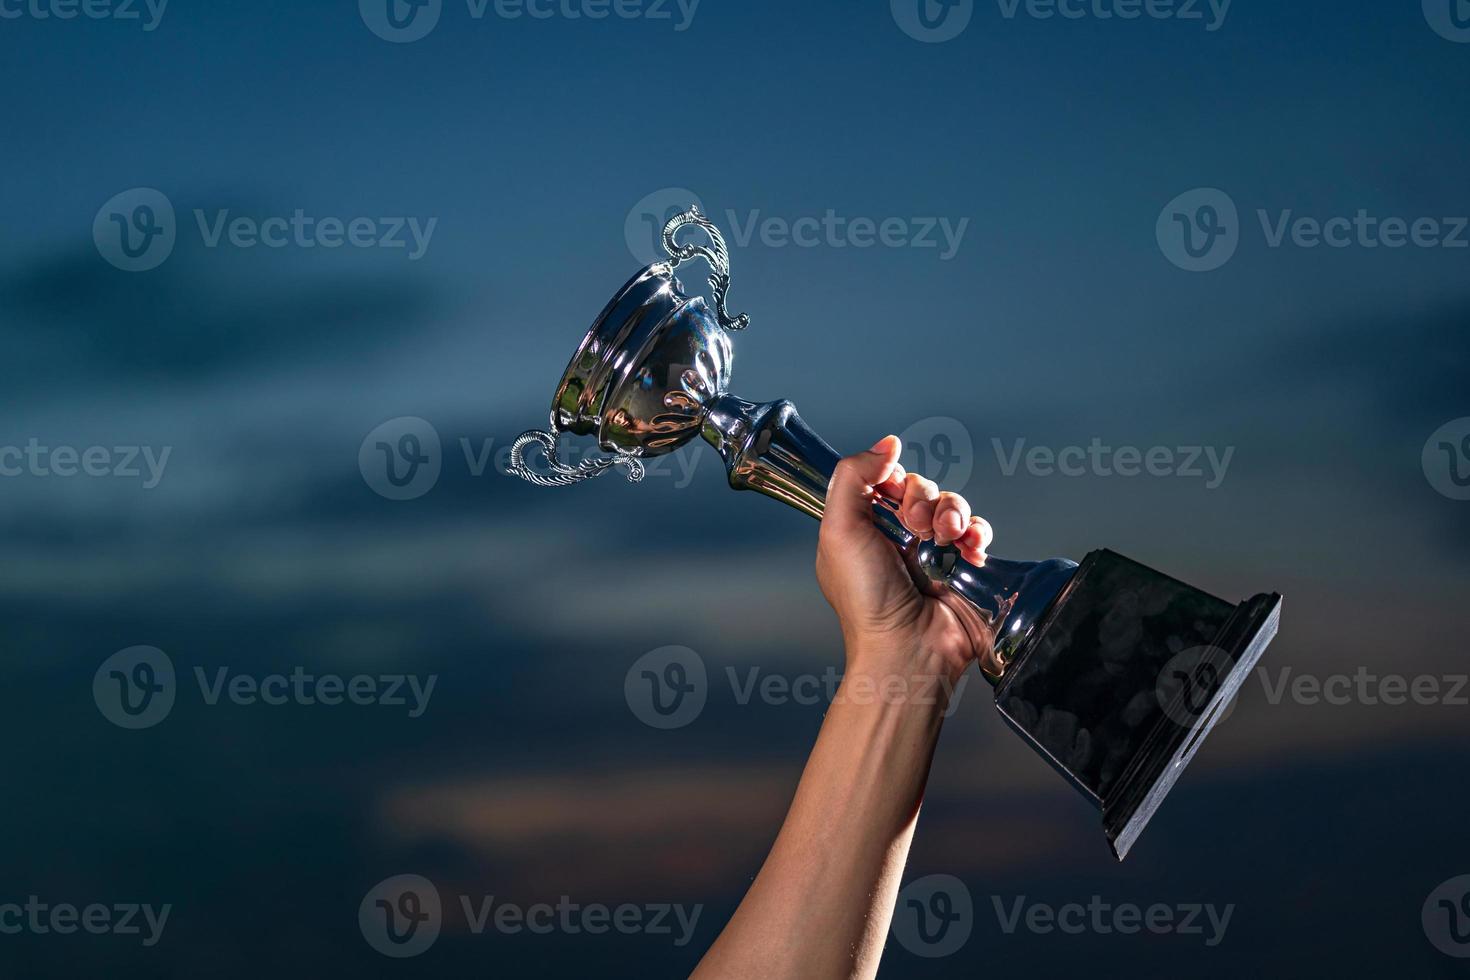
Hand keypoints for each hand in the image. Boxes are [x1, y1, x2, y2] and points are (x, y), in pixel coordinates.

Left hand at [815, 435, 994, 685]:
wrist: (909, 648)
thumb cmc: (866, 598)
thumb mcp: (839, 529)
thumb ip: (853, 476)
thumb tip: (887, 444)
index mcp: (862, 527)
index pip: (885, 479)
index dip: (895, 479)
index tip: (894, 495)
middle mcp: (896, 537)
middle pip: (922, 488)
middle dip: (925, 499)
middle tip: (918, 527)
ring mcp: (931, 552)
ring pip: (952, 505)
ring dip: (953, 514)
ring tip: (946, 540)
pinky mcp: (962, 567)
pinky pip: (977, 531)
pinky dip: (977, 535)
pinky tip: (970, 551)